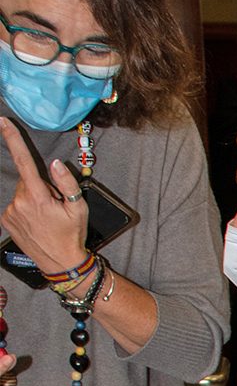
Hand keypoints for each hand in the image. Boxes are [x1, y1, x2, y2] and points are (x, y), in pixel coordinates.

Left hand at [0, 117, 87, 273]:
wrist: (60, 262)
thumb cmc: (72, 235)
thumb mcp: (79, 209)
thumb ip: (67, 183)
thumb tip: (56, 164)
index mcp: (39, 197)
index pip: (24, 162)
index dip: (13, 140)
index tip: (3, 123)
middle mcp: (20, 202)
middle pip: (28, 181)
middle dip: (41, 187)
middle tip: (54, 205)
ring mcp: (11, 212)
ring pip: (22, 193)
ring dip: (33, 199)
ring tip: (46, 217)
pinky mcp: (7, 220)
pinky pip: (16, 205)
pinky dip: (26, 208)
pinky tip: (37, 221)